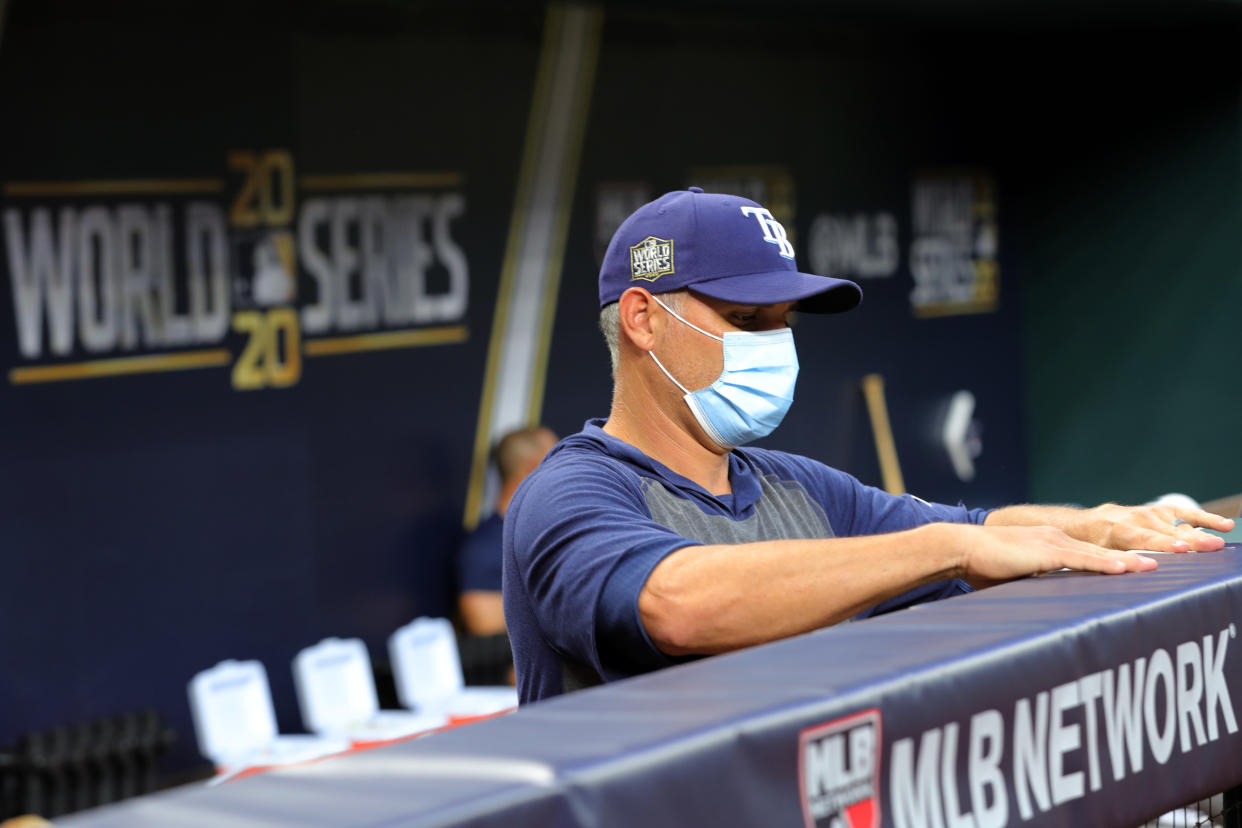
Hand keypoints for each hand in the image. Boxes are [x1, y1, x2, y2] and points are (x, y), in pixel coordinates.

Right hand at [951, 524, 1158, 588]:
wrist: (958, 547)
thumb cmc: (979, 564)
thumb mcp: (1015, 574)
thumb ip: (1035, 582)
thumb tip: (1046, 603)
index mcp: (1050, 543)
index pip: (1092, 552)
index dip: (1119, 558)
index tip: (1144, 565)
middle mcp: (1056, 538)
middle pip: (1104, 549)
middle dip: (1137, 555)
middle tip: (1167, 562)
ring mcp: (1052, 543)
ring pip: (1099, 553)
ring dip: (1131, 560)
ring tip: (1158, 567)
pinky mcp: (1044, 552)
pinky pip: (1082, 560)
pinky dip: (1105, 565)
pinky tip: (1126, 569)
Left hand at [1064, 503, 1233, 552]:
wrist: (1084, 523)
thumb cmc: (1091, 544)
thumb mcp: (1098, 555)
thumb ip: (1117, 561)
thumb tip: (1134, 573)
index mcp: (1117, 530)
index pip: (1144, 538)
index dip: (1163, 544)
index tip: (1181, 548)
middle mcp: (1135, 518)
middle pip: (1167, 532)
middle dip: (1189, 540)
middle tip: (1211, 546)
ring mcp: (1149, 513)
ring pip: (1178, 525)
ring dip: (1200, 532)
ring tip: (1221, 539)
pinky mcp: (1159, 511)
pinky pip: (1185, 514)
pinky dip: (1204, 518)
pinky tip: (1224, 526)